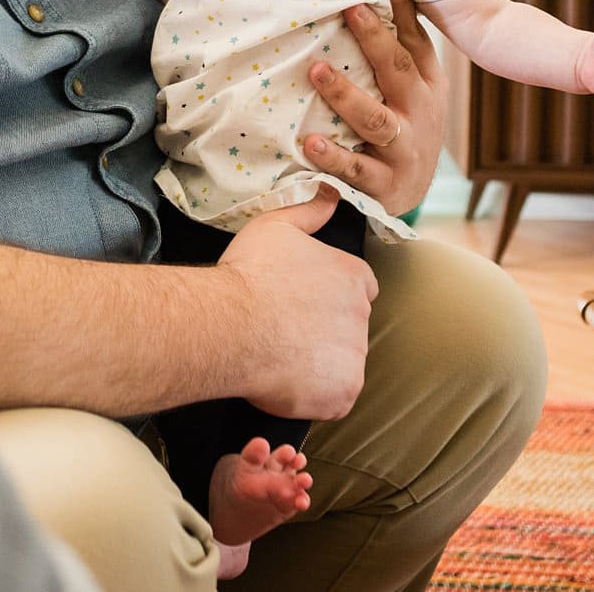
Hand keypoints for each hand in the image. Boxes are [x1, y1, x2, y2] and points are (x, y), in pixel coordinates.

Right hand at [217, 189, 376, 419]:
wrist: (230, 325)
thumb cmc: (249, 274)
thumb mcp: (275, 226)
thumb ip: (309, 210)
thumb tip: (331, 194)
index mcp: (353, 278)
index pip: (358, 289)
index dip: (329, 297)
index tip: (303, 303)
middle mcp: (362, 317)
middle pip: (348, 329)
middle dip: (323, 332)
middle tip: (284, 331)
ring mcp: (355, 358)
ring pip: (340, 364)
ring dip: (317, 364)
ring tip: (278, 356)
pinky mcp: (342, 394)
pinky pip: (333, 399)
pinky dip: (313, 396)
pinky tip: (283, 381)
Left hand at [302, 0, 444, 213]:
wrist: (409, 194)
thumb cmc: (403, 127)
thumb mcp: (411, 90)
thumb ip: (397, 48)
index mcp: (427, 86)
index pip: (415, 42)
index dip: (402, 9)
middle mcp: (420, 114)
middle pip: (398, 71)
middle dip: (375, 38)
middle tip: (349, 9)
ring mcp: (405, 149)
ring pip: (377, 120)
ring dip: (346, 95)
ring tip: (318, 71)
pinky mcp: (384, 184)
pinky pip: (356, 168)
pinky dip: (333, 156)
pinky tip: (311, 142)